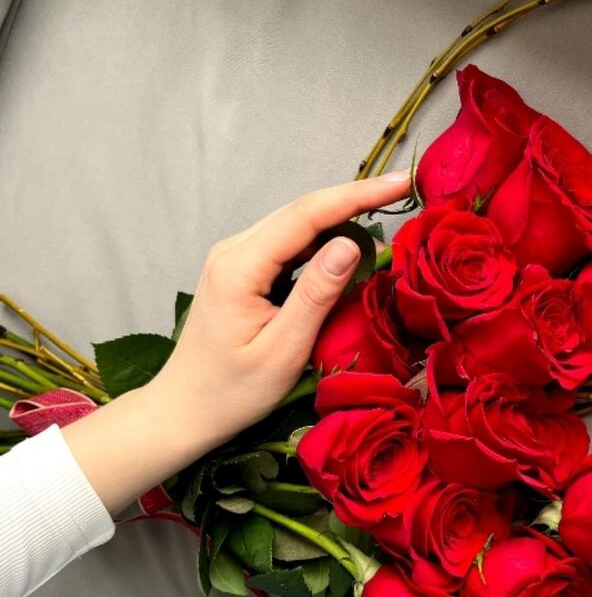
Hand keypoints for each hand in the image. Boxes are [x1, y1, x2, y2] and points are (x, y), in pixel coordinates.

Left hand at [63, 173, 411, 514]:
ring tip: (386, 215)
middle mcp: (234, 250)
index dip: (357, 195)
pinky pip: (290, 244)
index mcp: (240, 266)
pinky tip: (351, 248)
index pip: (307, 215)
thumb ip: (316, 295)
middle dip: (355, 198)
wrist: (184, 411)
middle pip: (302, 211)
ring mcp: (236, 257)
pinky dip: (324, 241)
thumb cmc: (232, 392)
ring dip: (342, 218)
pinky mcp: (243, 270)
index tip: (400, 184)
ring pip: (297, 224)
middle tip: (403, 192)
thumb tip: (351, 244)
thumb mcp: (283, 351)